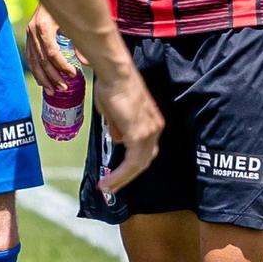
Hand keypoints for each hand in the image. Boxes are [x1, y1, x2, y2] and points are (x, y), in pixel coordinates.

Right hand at [23, 6, 76, 93]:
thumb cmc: (68, 3)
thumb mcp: (75, 20)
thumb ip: (81, 41)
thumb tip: (87, 63)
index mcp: (44, 26)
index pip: (52, 53)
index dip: (62, 66)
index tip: (74, 74)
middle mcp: (33, 29)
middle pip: (42, 60)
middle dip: (53, 76)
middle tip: (64, 87)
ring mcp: (29, 32)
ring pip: (33, 61)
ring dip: (43, 78)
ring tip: (53, 90)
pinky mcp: (28, 35)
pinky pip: (30, 56)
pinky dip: (36, 70)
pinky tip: (42, 80)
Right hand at [90, 64, 163, 193]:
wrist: (115, 73)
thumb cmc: (112, 85)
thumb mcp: (115, 112)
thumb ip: (118, 127)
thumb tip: (117, 138)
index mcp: (152, 122)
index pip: (144, 150)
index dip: (132, 164)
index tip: (118, 173)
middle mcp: (155, 129)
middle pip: (144, 161)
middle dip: (127, 176)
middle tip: (112, 187)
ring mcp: (148, 133)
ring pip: (138, 165)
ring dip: (122, 179)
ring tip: (107, 188)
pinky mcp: (138, 135)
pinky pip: (130, 163)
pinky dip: (119, 175)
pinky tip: (108, 182)